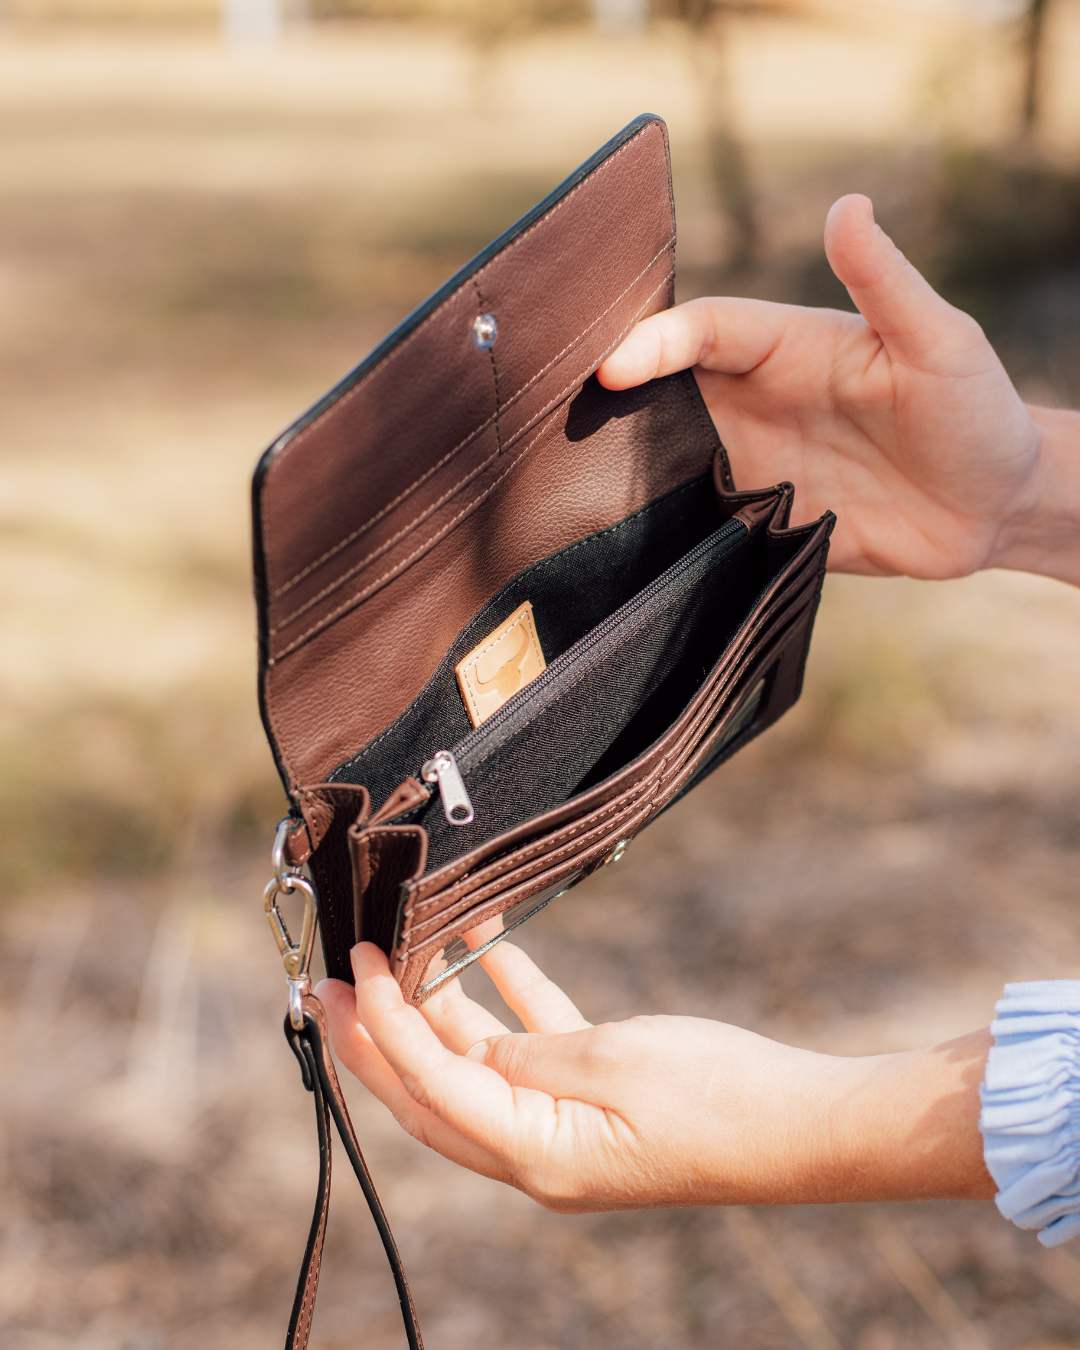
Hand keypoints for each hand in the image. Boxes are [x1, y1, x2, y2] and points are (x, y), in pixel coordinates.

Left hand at [319, 939, 992, 1212]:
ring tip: (397, 954)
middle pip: (429, 1090)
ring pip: (475, 1064)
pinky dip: (505, 999)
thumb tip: (471, 1047)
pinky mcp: (596, 1097)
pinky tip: (488, 949)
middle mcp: (536, 1151)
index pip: (431, 1084)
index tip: (356, 967)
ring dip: (435, 1010)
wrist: (802, 1125)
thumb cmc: (719, 1098)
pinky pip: (531, 1047)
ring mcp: (564, 1127)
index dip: (384, 1024)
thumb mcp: (611, 1061)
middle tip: (330, 982)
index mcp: (534, 1154)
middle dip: (374, 1038)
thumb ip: (529, 1054)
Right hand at [598, 195, 1079, 586]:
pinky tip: (628, 531)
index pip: (704, 334)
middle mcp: (759, 403)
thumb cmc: (977, 411)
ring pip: (671, 456)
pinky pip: (700, 520)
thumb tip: (847, 205)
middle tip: (558, 415)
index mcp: (788, 349)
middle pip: (667, 393)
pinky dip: (663, 522)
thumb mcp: (940, 340)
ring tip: (576, 477)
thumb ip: (886, 281)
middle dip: (614, 399)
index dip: (654, 344)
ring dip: (628, 462)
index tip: (612, 369)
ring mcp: (755, 464)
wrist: (994, 510)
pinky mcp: (761, 521)